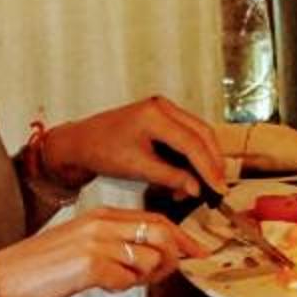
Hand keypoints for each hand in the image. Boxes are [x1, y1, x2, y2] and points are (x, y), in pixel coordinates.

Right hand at [0, 208, 195, 296]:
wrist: (8, 278)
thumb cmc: (45, 266)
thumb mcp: (84, 243)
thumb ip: (117, 243)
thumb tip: (154, 257)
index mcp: (102, 214)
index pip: (157, 218)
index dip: (182, 238)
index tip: (196, 253)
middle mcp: (103, 223)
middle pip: (163, 233)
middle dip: (173, 258)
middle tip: (160, 275)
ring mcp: (97, 243)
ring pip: (151, 258)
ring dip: (146, 277)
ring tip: (122, 282)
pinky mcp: (90, 265)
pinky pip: (129, 279)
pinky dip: (122, 288)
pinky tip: (103, 286)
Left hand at [42, 99, 231, 200]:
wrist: (77, 144)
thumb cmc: (100, 151)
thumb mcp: (137, 168)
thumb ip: (170, 177)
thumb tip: (197, 189)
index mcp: (156, 114)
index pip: (193, 143)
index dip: (209, 168)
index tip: (218, 188)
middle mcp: (163, 107)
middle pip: (202, 134)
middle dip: (212, 162)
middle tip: (217, 188)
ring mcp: (162, 111)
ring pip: (196, 136)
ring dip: (200, 162)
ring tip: (194, 189)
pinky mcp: (160, 120)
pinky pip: (185, 138)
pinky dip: (188, 159)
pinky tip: (183, 179)